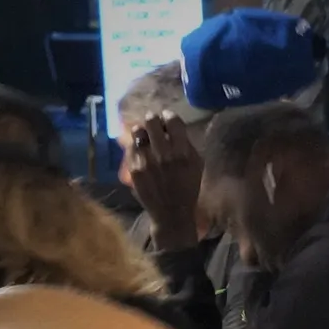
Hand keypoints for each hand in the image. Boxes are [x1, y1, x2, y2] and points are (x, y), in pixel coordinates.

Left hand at [129, 112, 203, 251]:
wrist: (171, 213)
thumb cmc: (188, 188)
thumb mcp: (197, 166)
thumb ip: (187, 145)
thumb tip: (174, 127)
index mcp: (183, 153)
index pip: (173, 121)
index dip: (169, 116)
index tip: (168, 119)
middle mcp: (164, 154)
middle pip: (151, 121)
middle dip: (153, 120)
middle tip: (155, 126)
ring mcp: (146, 160)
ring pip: (138, 131)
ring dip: (143, 131)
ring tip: (146, 138)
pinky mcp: (134, 167)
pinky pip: (131, 146)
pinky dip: (136, 145)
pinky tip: (142, 151)